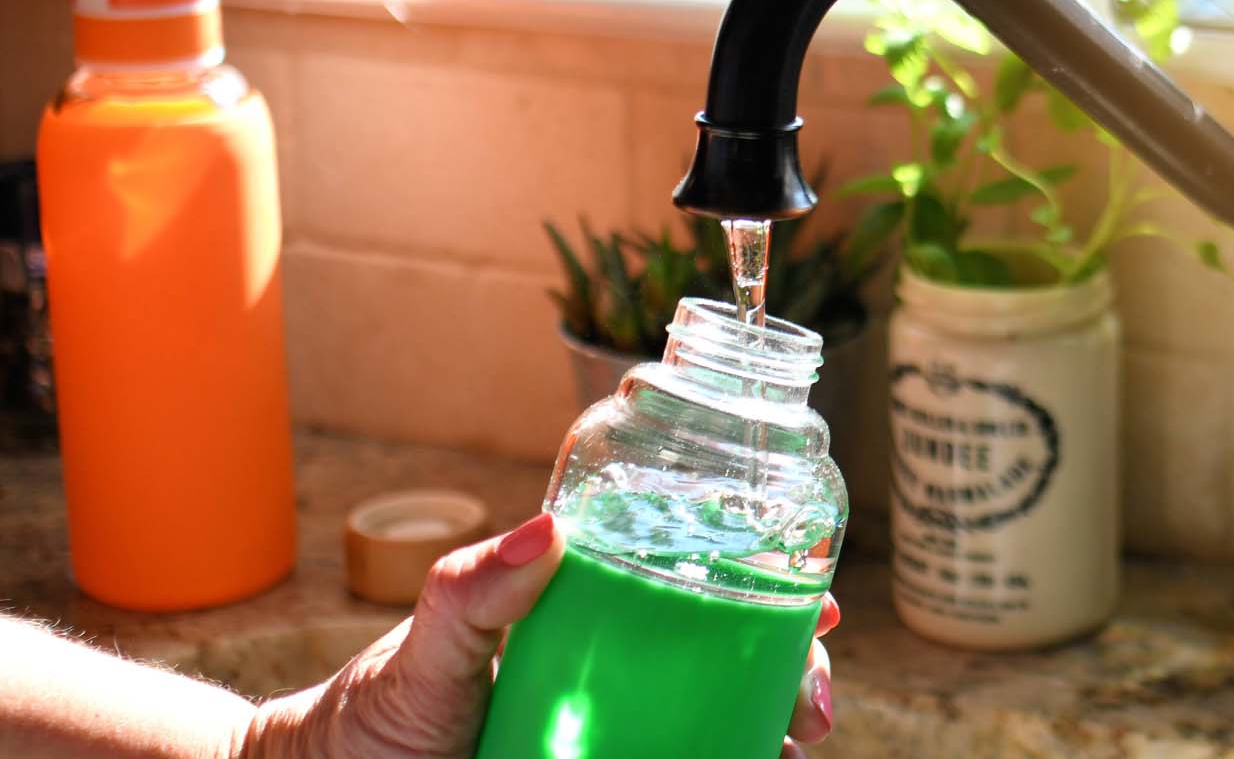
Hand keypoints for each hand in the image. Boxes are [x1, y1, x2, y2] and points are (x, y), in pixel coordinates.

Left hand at [239, 513, 841, 757]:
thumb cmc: (378, 712)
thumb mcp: (428, 645)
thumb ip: (473, 591)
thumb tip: (542, 532)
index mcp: (600, 626)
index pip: (705, 601)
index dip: (773, 604)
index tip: (820, 610)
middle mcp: (625, 682)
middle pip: (738, 673)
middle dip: (795, 684)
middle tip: (809, 713)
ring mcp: (621, 741)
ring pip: (722, 733)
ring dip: (771, 736)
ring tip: (786, 751)